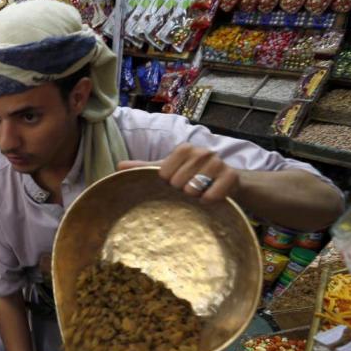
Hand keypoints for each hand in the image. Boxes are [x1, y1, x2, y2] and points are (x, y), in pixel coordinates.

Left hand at [118, 143, 239, 202]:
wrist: (228, 181)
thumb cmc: (193, 176)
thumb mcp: (169, 170)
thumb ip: (145, 168)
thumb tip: (118, 166)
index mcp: (184, 149)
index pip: (163, 172)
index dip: (166, 183)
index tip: (174, 182)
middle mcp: (201, 152)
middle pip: (177, 183)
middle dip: (180, 191)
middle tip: (188, 189)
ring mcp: (218, 163)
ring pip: (193, 189)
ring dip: (193, 197)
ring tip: (198, 193)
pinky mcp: (231, 177)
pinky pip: (211, 196)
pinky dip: (207, 202)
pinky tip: (210, 198)